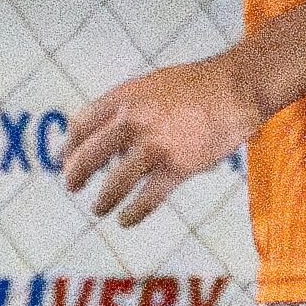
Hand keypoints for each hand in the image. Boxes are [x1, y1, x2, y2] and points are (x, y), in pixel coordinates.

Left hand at [60, 55, 253, 227]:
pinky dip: (134, 212)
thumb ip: (130, 110)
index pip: (83, 124)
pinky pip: (148, 197)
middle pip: (91, 154)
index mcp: (125, 97)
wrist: (237, 88)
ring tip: (98, 209)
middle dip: (76, 173)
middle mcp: (134, 120)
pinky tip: (126, 220)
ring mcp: (156, 144)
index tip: (68, 158)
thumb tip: (113, 142)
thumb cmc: (198, 85)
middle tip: (72, 185)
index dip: (71, 145)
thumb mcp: (153, 86)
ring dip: (103, 199)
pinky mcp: (178, 166)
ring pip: (116, 181)